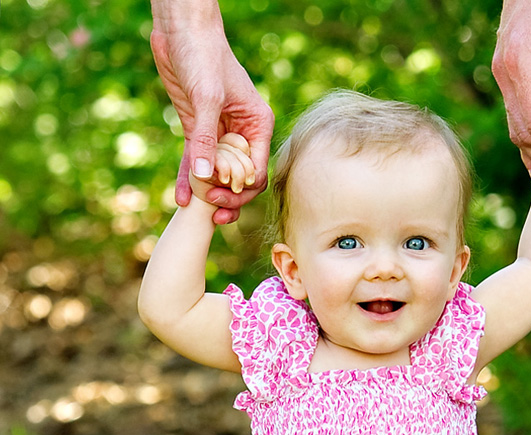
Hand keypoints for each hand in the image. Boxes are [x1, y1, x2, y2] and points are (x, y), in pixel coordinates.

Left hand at [150, 1, 273, 223]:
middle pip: (240, 177)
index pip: (257, 168)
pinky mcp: (197, 129)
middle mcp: (243, 132)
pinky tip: (181, 199)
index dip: (242, 189)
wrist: (182, 32)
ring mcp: (220, 133)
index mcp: (258, 125)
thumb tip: (203, 175)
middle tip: (213, 213)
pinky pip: (195, 161)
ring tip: (199, 214)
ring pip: (218, 173)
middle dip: (229, 197)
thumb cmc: (204, 56)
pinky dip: (189, 179)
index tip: (221, 197)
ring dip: (210, 194)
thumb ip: (206, 138)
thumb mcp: (207, 97)